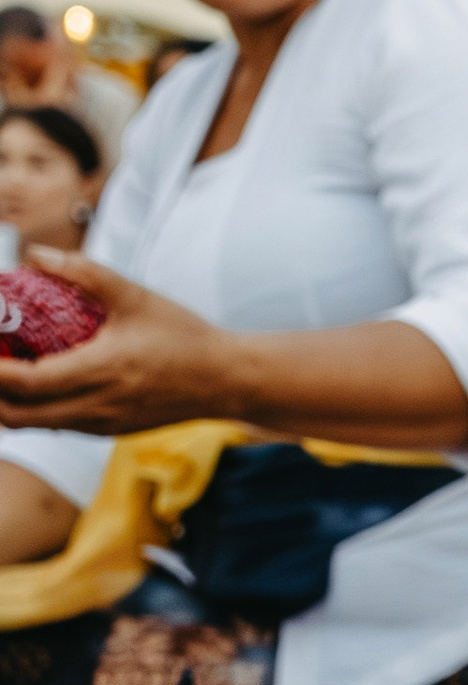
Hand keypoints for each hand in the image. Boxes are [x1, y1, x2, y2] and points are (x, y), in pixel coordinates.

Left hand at [0, 257, 236, 435]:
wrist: (227, 380)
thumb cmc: (184, 335)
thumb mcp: (135, 296)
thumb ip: (83, 272)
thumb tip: (35, 255)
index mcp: (100, 372)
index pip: (24, 382)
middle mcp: (95, 406)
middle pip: (16, 416)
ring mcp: (101, 424)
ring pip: (34, 424)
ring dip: (10, 402)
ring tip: (7, 367)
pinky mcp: (109, 430)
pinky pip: (58, 423)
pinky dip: (35, 407)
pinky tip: (37, 379)